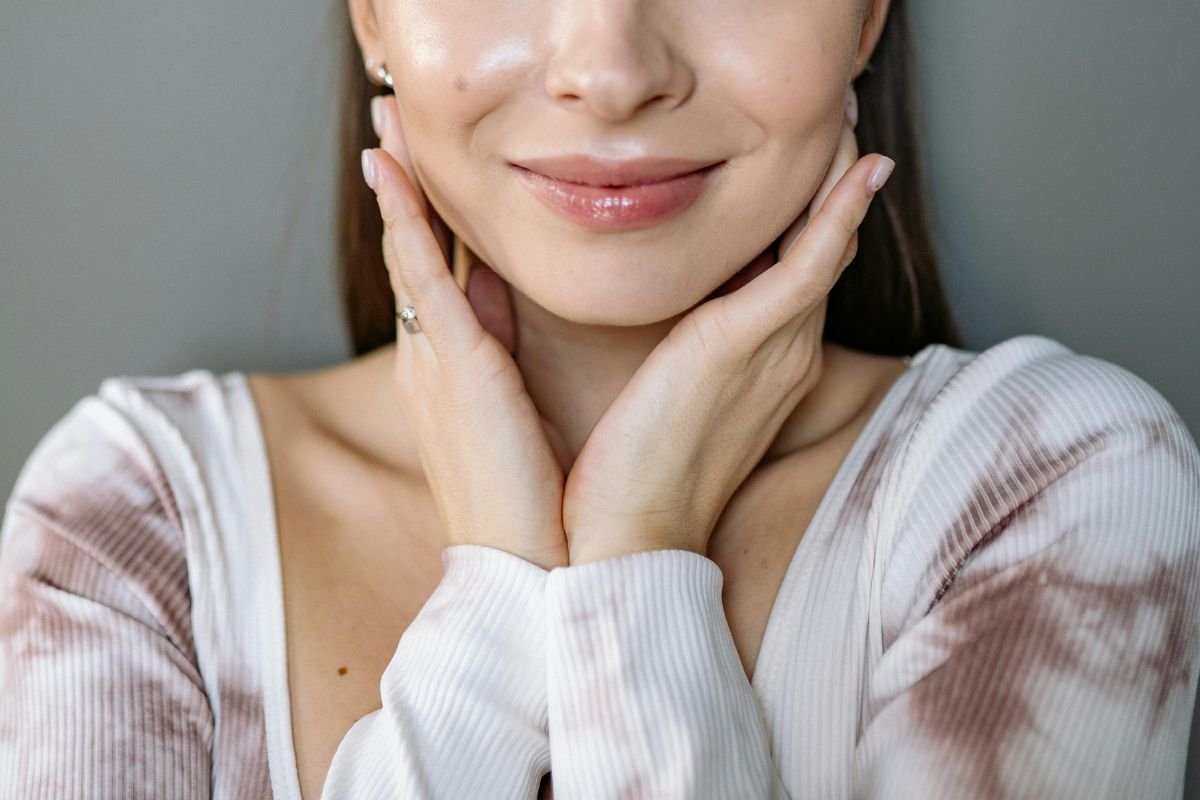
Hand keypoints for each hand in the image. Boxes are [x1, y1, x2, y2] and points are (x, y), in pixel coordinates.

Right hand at [363, 95, 570, 570]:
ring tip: (387, 125)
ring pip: (412, 256)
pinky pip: (420, 275)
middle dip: (405, 193)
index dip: (426, 224)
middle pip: (415, 259)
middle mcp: (430, 363)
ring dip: (400, 189)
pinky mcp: (454, 368)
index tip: (424, 171)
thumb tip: (505, 293)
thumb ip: (505, 353)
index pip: (437, 283)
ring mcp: (434, 363)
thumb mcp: (519, 414)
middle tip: (394, 125)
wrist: (532, 569)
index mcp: (451, 377)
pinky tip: (391, 170)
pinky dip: (406, 220)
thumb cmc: (537, 503)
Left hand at [562, 87, 890, 562]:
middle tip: (833, 119)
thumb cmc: (631, 473)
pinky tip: (860, 171)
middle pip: (820, 251)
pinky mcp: (749, 345)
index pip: (794, 274)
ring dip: (837, 181)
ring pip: (823, 246)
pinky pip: (811, 265)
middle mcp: (783, 353)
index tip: (799, 163)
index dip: (804, 216)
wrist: (626, 539)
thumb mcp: (661, 395)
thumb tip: (658, 313)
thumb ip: (677, 350)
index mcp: (760, 364)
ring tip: (844, 119)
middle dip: (829, 185)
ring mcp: (775, 349)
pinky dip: (837, 216)